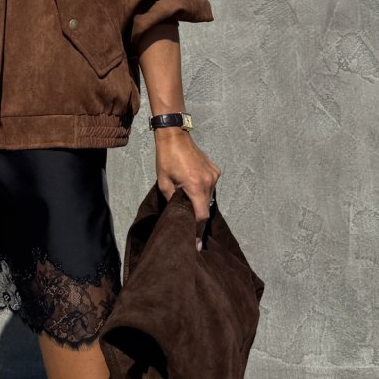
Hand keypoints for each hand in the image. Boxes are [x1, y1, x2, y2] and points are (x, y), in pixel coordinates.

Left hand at [154, 129, 220, 251]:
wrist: (175, 136)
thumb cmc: (166, 158)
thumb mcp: (164, 183)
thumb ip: (172, 201)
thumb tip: (177, 215)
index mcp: (195, 185)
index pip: (201, 215)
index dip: (197, 230)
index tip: (196, 243)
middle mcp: (208, 181)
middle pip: (206, 208)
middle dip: (199, 219)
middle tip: (192, 231)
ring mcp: (213, 175)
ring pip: (209, 198)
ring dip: (201, 204)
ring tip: (190, 207)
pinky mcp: (215, 170)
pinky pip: (211, 187)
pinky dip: (203, 192)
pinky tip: (194, 190)